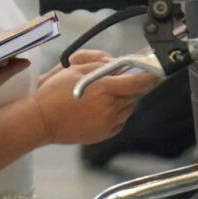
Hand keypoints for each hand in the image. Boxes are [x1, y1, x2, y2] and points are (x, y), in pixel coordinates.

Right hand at [32, 50, 157, 144]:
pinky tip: (99, 109)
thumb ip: (98, 65)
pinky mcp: (105, 133)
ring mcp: (109, 123)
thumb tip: (116, 65)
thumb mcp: (74, 70)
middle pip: (134, 95)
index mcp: (104, 89)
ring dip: (123, 100)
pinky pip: (120, 121)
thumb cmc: (53, 94)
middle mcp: (110, 107)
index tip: (156, 72)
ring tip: (103, 96)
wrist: (41, 120)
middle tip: (115, 82)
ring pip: (128, 108)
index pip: (138, 82)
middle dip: (129, 87)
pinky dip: (116, 113)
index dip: (150, 76)